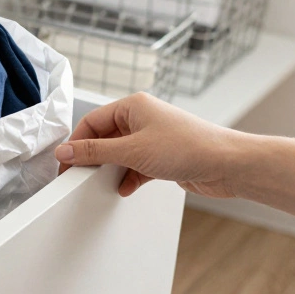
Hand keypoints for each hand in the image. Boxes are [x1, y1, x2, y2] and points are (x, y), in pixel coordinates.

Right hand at [56, 92, 237, 198]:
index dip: (76, 142)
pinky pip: (135, 165)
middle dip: (93, 158)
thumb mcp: (132, 150)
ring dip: (111, 169)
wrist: (229, 165)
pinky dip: (128, 177)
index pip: (91, 121)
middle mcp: (142, 118)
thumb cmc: (189, 147)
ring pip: (120, 153)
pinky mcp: (163, 156)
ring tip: (102, 183)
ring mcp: (153, 138)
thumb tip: (65, 151)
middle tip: (79, 175)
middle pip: (104, 137)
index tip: (65, 162)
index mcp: (133, 106)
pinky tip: (125, 188)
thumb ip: (95, 152)